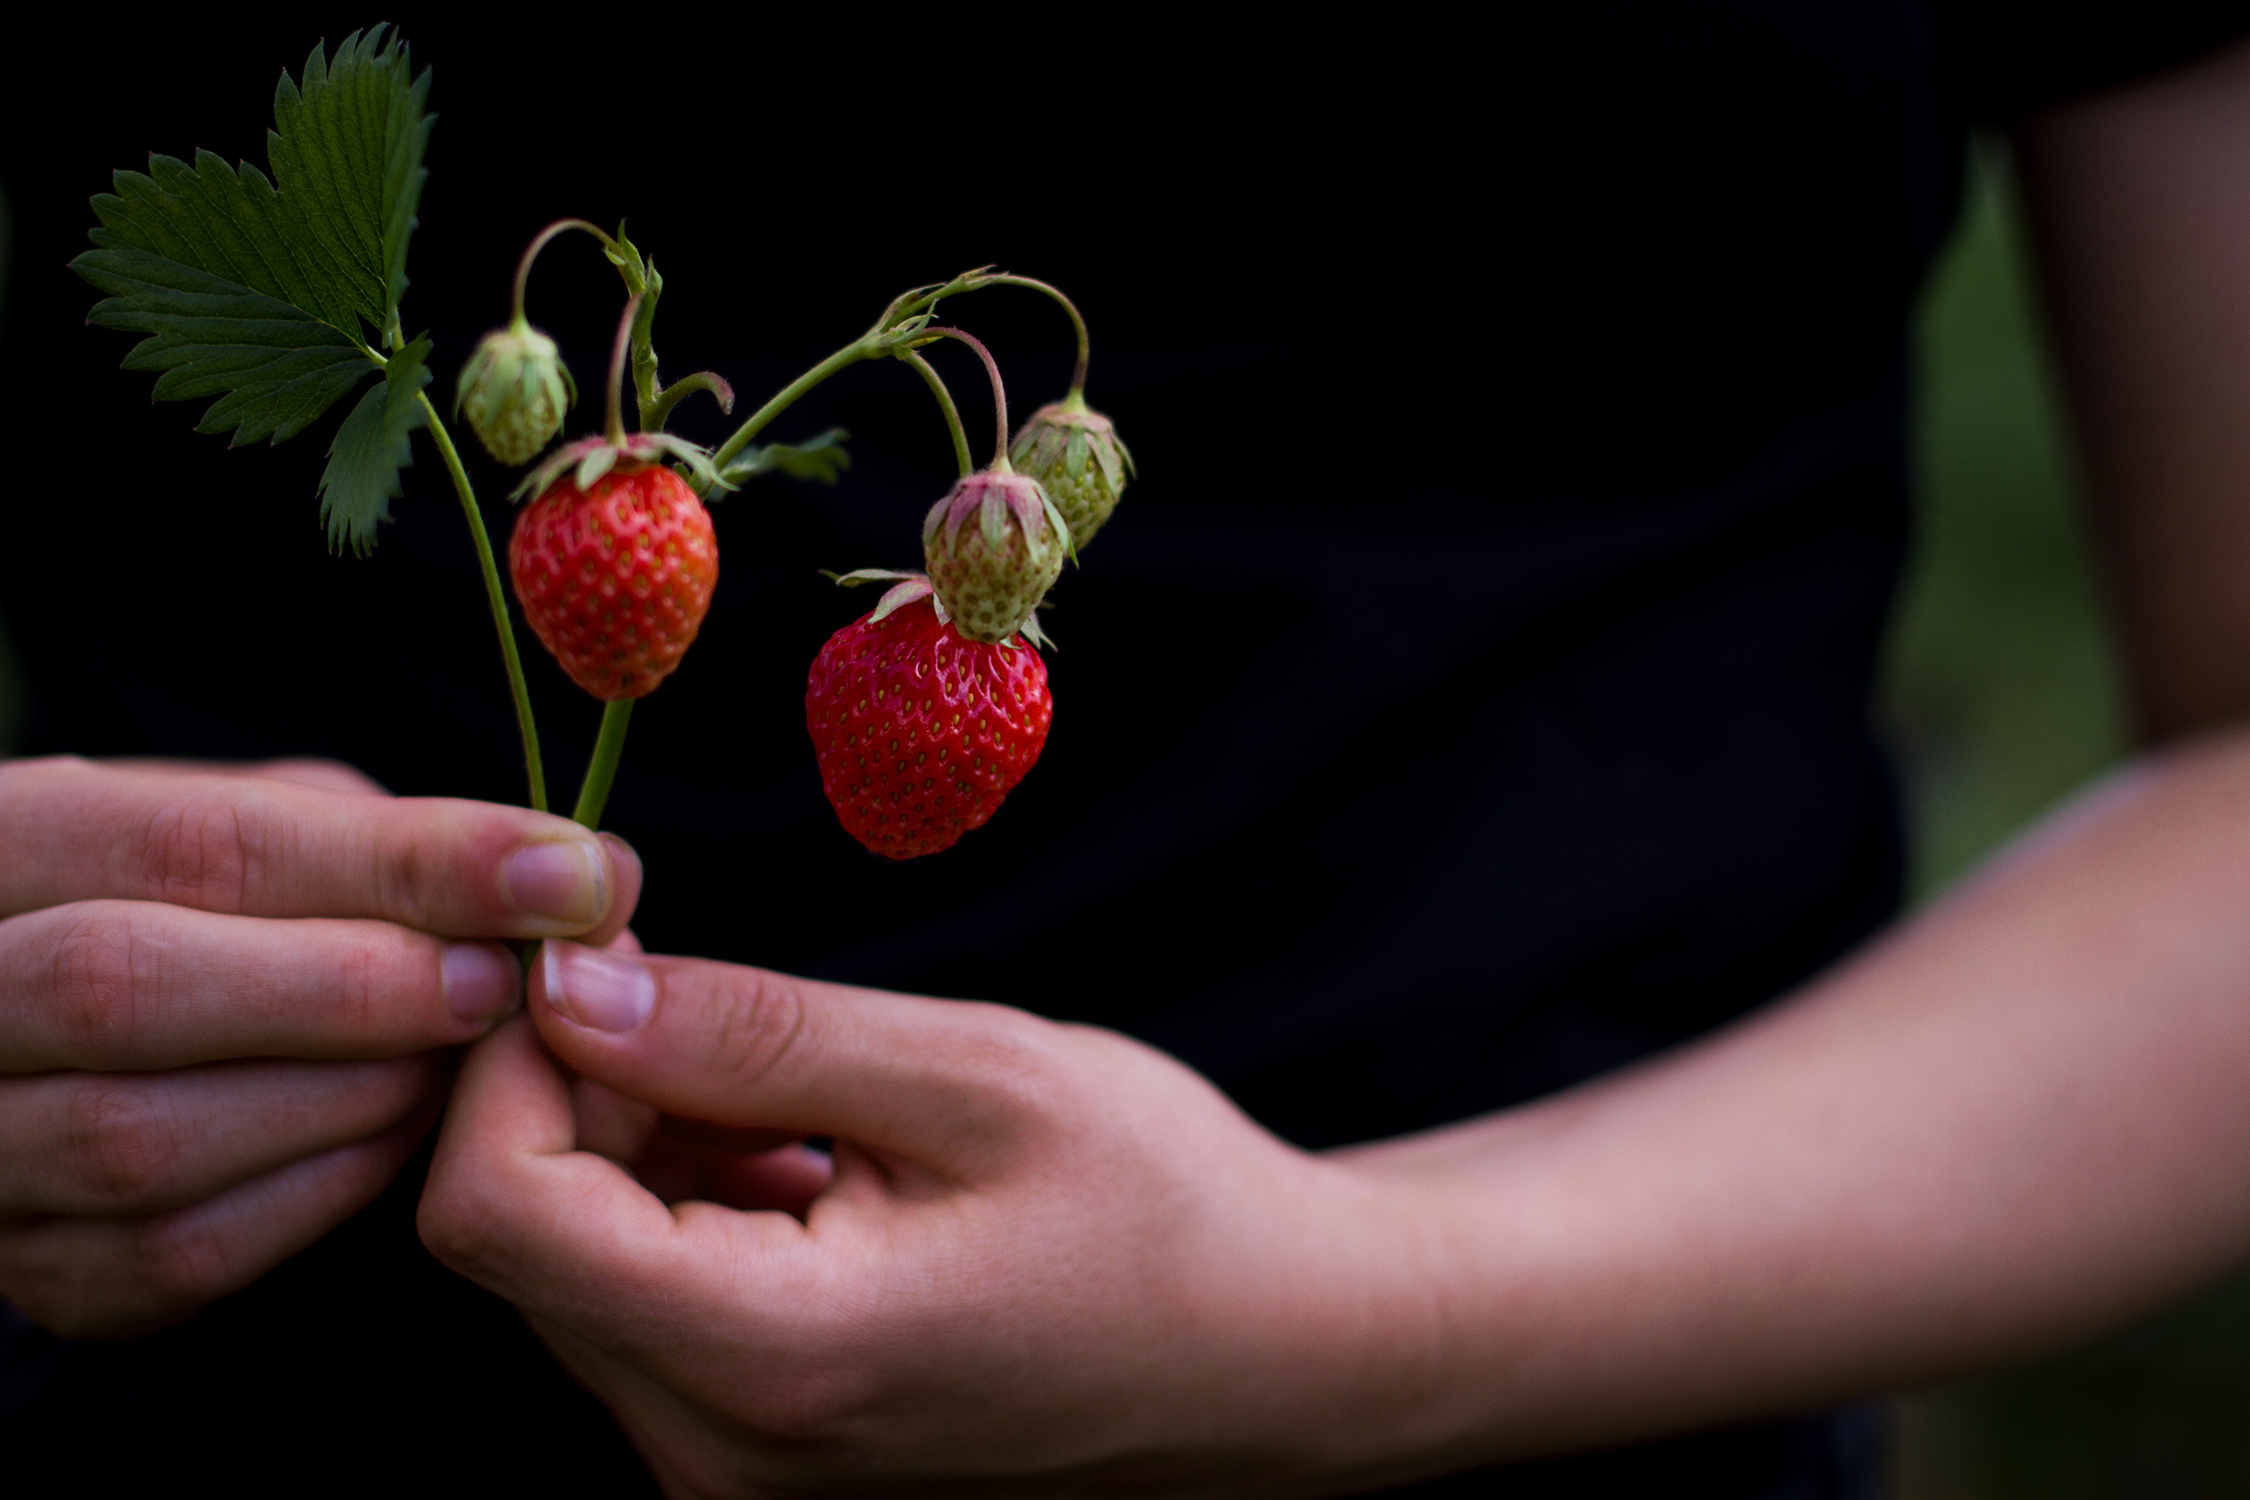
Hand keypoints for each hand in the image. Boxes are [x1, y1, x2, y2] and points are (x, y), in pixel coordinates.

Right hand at [0, 755, 640, 1336]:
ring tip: (465, 1057)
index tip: (564, 875)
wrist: (96, 1026)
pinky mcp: (38, 1269)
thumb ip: (397, 845)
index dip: (400, 862)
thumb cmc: (219, 905)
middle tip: (505, 981)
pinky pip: (175, 1255)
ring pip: (145, 1139)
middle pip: (129, 987)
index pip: (199, 841)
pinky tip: (401, 1140)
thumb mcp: (273, 827)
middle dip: (358, 986)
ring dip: (351, 1098)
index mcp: (10, 839)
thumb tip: (589, 874)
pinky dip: (318, 1195)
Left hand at [419, 943, 1462, 1498]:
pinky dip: (679, 1203)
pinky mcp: (754, 1449)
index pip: (496, 1208)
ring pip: (571, 1265)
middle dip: (577, 1084)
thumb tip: (567, 985)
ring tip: (792, 1082)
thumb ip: (754, 1035)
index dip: (516, 1055)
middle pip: (518, 1237)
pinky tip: (800, 1153)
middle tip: (703, 983)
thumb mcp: (973, 1076)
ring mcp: (731, 1470)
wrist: (1278, 1353)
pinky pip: (640, 1306)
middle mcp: (715, 1451)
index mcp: (772, 1360)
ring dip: (634, 1141)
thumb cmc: (1162, 1207)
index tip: (606, 949)